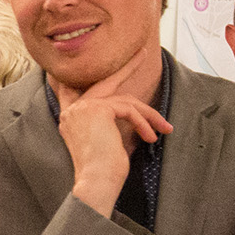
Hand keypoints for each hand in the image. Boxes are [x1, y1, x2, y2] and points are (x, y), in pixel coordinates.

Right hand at [55, 50, 169, 217]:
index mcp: (70, 119)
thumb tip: (130, 111)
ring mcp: (83, 108)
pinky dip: (144, 122)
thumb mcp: (105, 141)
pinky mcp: (97, 109)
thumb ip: (108, 123)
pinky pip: (128, 108)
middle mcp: (72, 111)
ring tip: (164, 129)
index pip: (72, 90)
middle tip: (143, 52)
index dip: (85, 76)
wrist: (95, 182)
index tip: (96, 63)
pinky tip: (151, 136)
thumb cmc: (101, 170)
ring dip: (149, 114)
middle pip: (104, 82)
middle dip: (127, 66)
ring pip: (124, 100)